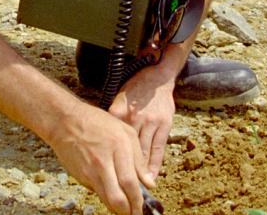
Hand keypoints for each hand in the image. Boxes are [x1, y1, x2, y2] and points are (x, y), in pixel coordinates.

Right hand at [45, 103, 152, 214]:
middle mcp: (104, 163)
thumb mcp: (125, 132)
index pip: (130, 183)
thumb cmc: (97, 123)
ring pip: (106, 200)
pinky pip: (97, 192)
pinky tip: (111, 192)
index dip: (138, 201)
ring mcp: (90, 171)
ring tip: (125, 208)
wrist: (65, 122)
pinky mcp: (81, 177)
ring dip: (117, 209)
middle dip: (128, 212)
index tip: (143, 209)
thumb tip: (150, 184)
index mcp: (119, 148)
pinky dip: (106, 196)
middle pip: (117, 199)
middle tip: (134, 214)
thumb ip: (139, 159)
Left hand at [109, 62, 175, 182]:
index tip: (102, 175)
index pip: (110, 140)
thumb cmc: (133, 91)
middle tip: (119, 188)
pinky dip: (154, 165)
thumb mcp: (116, 102)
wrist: (155, 76)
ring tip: (134, 189)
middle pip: (125, 150)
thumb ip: (110, 122)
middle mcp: (134, 117)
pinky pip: (158, 149)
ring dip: (138, 173)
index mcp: (118, 112)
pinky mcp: (164, 124)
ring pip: (142, 152)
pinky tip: (151, 177)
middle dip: (122, 170)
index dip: (106, 159)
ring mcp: (150, 121)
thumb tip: (103, 143)